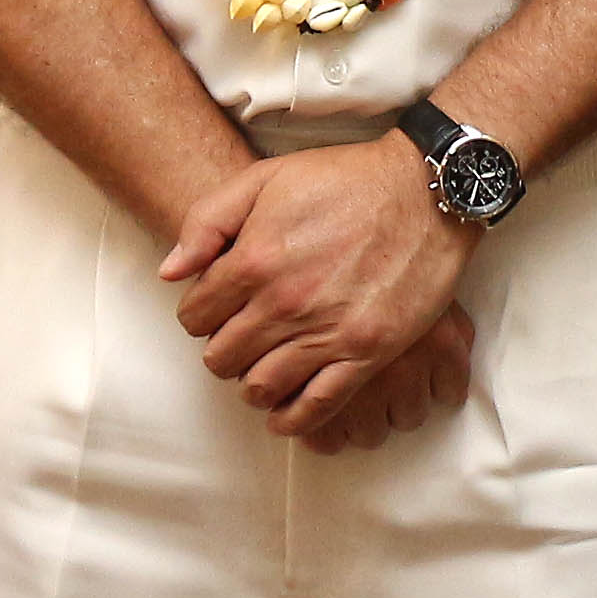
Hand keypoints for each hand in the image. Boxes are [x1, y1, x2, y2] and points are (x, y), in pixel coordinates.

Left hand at [160, 134, 477, 441]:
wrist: (426, 190)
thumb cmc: (346, 179)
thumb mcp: (266, 177)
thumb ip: (207, 221)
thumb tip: (170, 273)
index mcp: (254, 260)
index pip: (195, 317)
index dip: (200, 314)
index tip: (217, 309)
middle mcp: (284, 303)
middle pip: (222, 358)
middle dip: (223, 351)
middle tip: (241, 338)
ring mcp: (326, 331)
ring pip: (260, 388)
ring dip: (252, 384)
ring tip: (262, 369)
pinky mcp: (366, 352)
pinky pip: (315, 407)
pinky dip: (292, 420)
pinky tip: (284, 413)